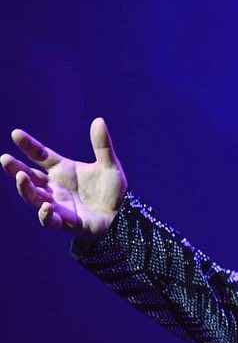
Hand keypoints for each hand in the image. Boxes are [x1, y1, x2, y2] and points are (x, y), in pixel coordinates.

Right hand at [3, 117, 127, 238]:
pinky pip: (51, 220)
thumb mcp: (110, 165)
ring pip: (34, 198)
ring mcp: (58, 204)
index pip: (41, 155)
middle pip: (30, 177)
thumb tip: (98, 120)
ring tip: (21, 177)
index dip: (28, 145)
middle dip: (16, 169)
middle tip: (4, 158)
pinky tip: (46, 207)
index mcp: (63, 170)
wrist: (122, 215)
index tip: (15, 133)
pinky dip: (46, 215)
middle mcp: (55, 187)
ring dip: (26, 189)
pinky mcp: (66, 222)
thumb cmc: (112, 190)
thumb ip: (102, 145)